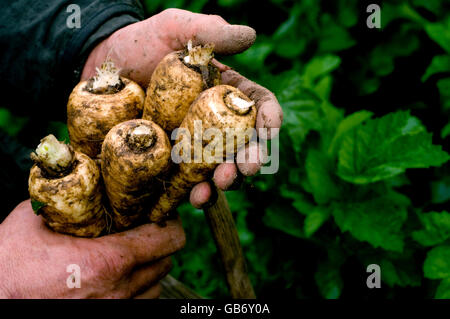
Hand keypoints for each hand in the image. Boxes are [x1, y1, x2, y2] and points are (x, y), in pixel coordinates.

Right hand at [0, 200, 184, 298]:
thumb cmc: (8, 262)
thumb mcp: (36, 219)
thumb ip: (70, 199)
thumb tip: (86, 176)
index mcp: (107, 262)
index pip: (169, 239)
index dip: (168, 223)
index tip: (157, 217)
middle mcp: (117, 291)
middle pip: (166, 261)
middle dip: (157, 244)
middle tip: (141, 231)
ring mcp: (114, 311)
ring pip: (155, 286)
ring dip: (148, 268)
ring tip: (128, 256)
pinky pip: (140, 303)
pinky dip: (136, 289)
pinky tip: (117, 278)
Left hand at [82, 8, 282, 207]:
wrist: (100, 67)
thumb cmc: (141, 43)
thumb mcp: (174, 28)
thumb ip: (209, 31)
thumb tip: (250, 36)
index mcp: (225, 91)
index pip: (257, 106)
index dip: (269, 118)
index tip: (270, 129)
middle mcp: (214, 122)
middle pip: (244, 145)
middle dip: (250, 159)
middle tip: (245, 168)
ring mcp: (193, 144)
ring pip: (219, 169)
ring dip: (224, 181)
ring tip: (218, 185)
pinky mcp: (170, 162)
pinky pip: (187, 182)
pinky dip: (193, 192)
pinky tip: (191, 197)